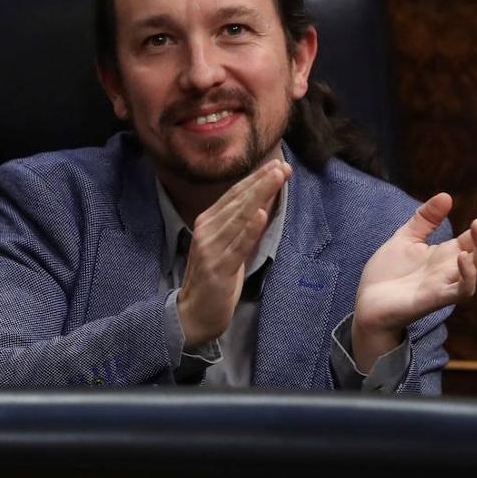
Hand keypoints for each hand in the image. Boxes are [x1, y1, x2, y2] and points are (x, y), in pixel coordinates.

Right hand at [177, 159, 290, 346]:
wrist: (194, 313)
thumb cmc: (216, 277)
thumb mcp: (229, 244)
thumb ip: (244, 224)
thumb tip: (266, 200)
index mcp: (208, 220)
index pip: (235, 194)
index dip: (256, 178)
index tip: (277, 164)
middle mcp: (207, 229)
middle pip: (238, 200)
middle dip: (262, 181)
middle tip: (282, 166)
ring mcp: (211, 248)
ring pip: (239, 217)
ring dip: (259, 195)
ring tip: (276, 178)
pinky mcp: (218, 267)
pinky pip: (237, 245)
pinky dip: (250, 228)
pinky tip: (261, 214)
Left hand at [351, 194, 476, 371]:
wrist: (368, 302)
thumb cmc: (388, 273)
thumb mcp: (406, 237)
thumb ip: (426, 219)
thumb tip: (446, 195)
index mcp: (449, 254)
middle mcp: (454, 270)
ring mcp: (447, 285)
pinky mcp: (436, 299)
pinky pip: (462, 290)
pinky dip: (467, 275)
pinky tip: (463, 256)